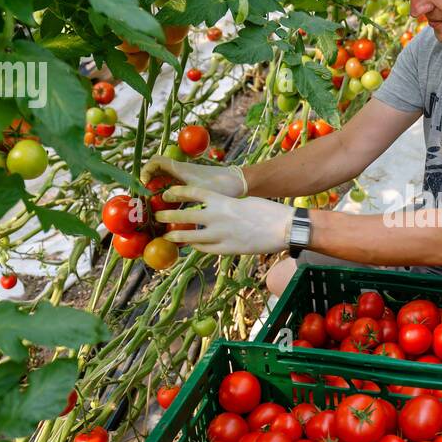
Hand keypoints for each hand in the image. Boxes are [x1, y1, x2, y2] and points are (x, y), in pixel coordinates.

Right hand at [139, 155, 245, 197]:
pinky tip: (169, 209)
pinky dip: (169, 196)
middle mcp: (181, 171)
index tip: (144, 184)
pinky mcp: (192, 185)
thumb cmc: (221, 185)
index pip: (156, 161)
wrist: (239, 183)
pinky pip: (174, 188)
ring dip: (157, 190)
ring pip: (165, 181)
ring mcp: (186, 178)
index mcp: (181, 169)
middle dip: (148, 183)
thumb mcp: (199, 191)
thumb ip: (181, 194)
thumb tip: (163, 198)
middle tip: (145, 199)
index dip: (146, 170)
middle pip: (157, 172)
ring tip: (153, 206)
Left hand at [156, 186, 292, 255]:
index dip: (177, 192)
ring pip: (191, 237)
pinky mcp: (227, 249)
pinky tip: (193, 246)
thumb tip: (213, 207)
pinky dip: (197, 247)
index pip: (193, 193)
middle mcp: (217, 216)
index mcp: (222, 200)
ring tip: (167, 236)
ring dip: (177, 236)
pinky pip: (206, 249)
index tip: (167, 193)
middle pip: (185, 215)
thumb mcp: (243, 201)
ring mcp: (221, 234)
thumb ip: (226, 204)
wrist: (283, 228)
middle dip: (169, 215)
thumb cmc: (267, 211)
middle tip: (158, 216)